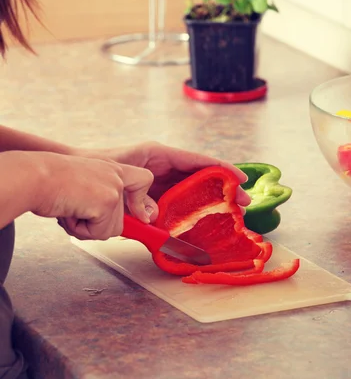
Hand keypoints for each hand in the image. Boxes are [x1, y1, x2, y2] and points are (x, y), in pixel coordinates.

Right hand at [28, 152, 154, 239]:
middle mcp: (116, 176)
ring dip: (86, 228)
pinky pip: (99, 232)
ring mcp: (114, 188)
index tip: (141, 217)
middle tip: (75, 209)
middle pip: (119, 222)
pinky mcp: (108, 201)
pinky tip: (71, 211)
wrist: (35, 177)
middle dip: (95, 225)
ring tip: (71, 208)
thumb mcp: (83, 187)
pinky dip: (80, 229)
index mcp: (111, 169)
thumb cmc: (49, 182)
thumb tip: (110, 227)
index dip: (141, 202)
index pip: (143, 179)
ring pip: (109, 230)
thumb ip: (100, 202)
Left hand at [77, 142, 250, 216]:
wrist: (79, 172)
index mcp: (160, 154)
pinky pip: (176, 203)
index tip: (242, 180)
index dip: (223, 170)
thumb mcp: (123, 178)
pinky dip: (189, 212)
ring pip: (192, 191)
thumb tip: (156, 218)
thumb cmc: (99, 167)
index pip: (199, 161)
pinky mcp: (152, 195)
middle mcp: (164, 166)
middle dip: (224, 189)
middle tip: (244, 204)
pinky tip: (200, 223)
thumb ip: (141, 197)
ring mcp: (159, 181)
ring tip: (229, 215)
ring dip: (209, 202)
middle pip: (201, 177)